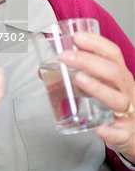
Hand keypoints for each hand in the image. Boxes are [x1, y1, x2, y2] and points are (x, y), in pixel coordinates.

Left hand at [59, 32, 134, 162]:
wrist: (133, 132)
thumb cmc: (114, 103)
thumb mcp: (101, 85)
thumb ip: (76, 76)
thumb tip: (45, 71)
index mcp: (120, 75)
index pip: (112, 53)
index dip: (96, 43)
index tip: (77, 37)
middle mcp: (126, 89)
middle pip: (112, 71)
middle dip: (88, 61)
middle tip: (65, 57)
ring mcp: (129, 111)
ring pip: (118, 99)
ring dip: (97, 88)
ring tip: (79, 80)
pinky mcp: (126, 133)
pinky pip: (120, 133)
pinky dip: (110, 131)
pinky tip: (100, 129)